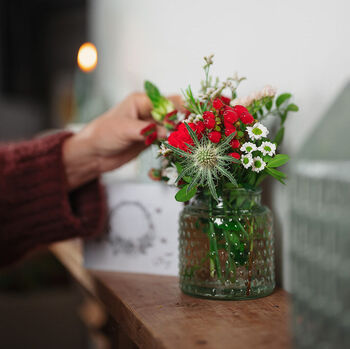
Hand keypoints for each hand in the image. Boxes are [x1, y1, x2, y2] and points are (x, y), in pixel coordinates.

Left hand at [63, 92, 181, 189]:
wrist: (94, 154)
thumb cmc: (103, 134)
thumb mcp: (124, 129)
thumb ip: (146, 130)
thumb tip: (167, 133)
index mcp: (141, 101)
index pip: (166, 101)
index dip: (180, 108)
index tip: (191, 117)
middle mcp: (148, 112)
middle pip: (172, 113)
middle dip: (183, 120)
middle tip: (195, 130)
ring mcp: (150, 126)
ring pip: (171, 127)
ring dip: (180, 133)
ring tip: (190, 140)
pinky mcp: (151, 140)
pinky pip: (167, 139)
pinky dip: (174, 142)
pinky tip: (181, 147)